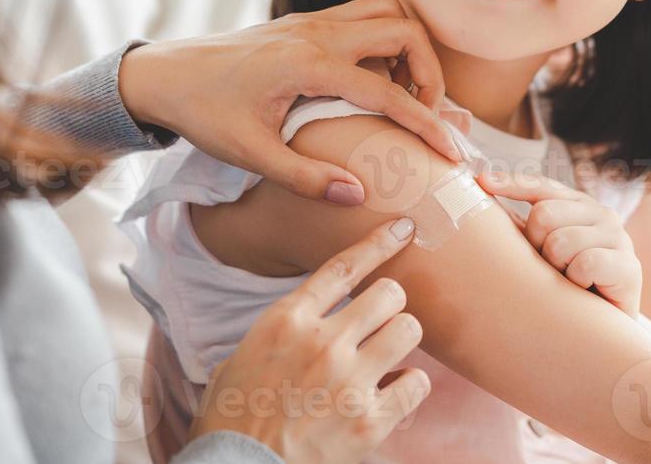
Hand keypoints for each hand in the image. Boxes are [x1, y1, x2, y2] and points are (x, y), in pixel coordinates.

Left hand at [119, 0, 465, 204]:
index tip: (450, 153)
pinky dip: (385, 41)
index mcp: (308, 65)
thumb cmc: (204, 114)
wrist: (165, 74)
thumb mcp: (251, 155)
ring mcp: (312, 21)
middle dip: (429, 71)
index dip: (426, 124)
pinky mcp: (306, 22)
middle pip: (404, 29)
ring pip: (387, 13)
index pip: (388, 92)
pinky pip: (364, 16)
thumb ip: (306, 178)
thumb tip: (358, 196)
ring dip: (409, 49)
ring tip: (402, 95)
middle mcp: (317, 33)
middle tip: (424, 113)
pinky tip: (372, 79)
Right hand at [189, 218, 429, 462]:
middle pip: (388, 293)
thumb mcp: (240, 358)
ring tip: (387, 356)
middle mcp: (322, 343)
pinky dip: (410, 385)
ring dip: (402, 339)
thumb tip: (302, 321)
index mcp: (287, 321)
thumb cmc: (232, 419)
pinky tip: (393, 392)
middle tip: (380, 323)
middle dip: (389, 305)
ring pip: (409, 328)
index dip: (378, 243)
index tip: (403, 228)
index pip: (343, 267)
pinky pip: (417, 382)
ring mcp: (349, 381)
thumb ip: (280, 331)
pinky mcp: (370, 421)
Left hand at [476, 170, 642, 317]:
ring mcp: (619, 237)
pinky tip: (584, 290)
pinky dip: (577, 281)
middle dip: (537, 246)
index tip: (481, 181)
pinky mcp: (629, 265)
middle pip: (543, 214)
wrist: (602, 335)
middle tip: (550, 269)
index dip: (510, 184)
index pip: (540, 186)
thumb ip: (521, 227)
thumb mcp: (541, 252)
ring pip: (561, 241)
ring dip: (557, 269)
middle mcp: (602, 214)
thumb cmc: (567, 289)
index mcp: (578, 205)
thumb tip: (482, 194)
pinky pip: (585, 264)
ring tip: (568, 281)